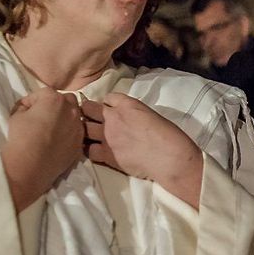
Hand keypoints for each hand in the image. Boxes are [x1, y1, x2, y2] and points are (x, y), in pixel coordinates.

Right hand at [1, 88, 82, 210]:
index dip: (33, 101)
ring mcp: (79, 127)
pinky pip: (76, 132)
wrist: (30, 165)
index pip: (44, 93)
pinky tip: (58, 140)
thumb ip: (26, 106)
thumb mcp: (16, 115)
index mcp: (55, 99)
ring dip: (65, 117)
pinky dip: (69, 132)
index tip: (26, 110)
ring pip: (75, 115)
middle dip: (55, 104)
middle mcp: (72, 110)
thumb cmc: (21, 137)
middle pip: (66, 100)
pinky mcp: (80, 142)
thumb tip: (30, 107)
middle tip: (43, 115)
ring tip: (52, 128)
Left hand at [81, 94, 202, 207]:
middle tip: (93, 120)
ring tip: (91, 136)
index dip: (108, 104)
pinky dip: (91, 151)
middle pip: (88, 108)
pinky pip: (88, 150)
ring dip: (86, 131)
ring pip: (84, 128)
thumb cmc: (169, 136)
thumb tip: (129, 122)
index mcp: (127, 104)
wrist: (170, 157)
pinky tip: (98, 152)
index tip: (111, 110)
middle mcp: (113, 117)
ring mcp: (107, 136)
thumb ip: (134, 115)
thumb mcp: (151, 115)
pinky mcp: (106, 155)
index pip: (108, 97)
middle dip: (88, 112)